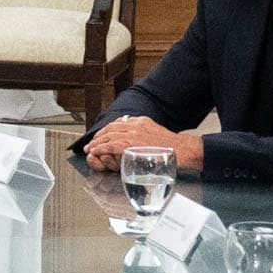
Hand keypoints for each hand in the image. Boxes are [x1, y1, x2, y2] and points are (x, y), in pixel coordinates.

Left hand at [83, 115, 202, 173]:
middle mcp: (136, 125)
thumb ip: (144, 136)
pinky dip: (100, 148)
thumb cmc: (172, 148)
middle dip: (99, 136)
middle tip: (91, 143)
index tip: (101, 135)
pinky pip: (110, 145)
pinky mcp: (131, 144)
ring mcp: (133, 134)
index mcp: (141, 121)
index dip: (107, 130)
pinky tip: (95, 151)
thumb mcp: (156, 135)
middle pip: (110, 128)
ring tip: (90, 149)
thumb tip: (137, 141)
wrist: (181, 150)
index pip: (118, 123)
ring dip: (96, 143)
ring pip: (108, 135)